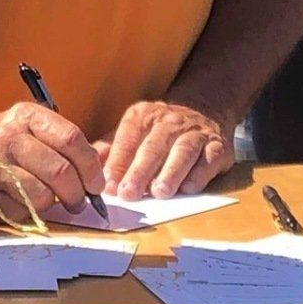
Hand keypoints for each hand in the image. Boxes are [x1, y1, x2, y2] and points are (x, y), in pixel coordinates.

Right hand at [0, 102, 104, 219]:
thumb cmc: (10, 141)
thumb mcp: (35, 128)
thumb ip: (67, 145)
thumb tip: (99, 172)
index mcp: (27, 116)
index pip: (71, 140)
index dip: (90, 166)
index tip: (96, 184)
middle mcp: (9, 136)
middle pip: (60, 171)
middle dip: (78, 193)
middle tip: (80, 201)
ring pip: (43, 194)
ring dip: (55, 204)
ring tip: (55, 202)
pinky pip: (23, 210)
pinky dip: (32, 212)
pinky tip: (27, 201)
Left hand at [98, 100, 232, 201]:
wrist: (204, 110)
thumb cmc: (160, 130)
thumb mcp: (132, 131)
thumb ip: (110, 149)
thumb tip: (85, 168)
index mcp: (143, 116)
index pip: (127, 138)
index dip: (117, 162)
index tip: (108, 185)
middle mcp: (169, 121)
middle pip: (153, 146)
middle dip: (139, 171)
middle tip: (128, 193)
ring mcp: (195, 132)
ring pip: (182, 152)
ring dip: (170, 173)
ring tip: (159, 192)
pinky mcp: (217, 146)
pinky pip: (208, 159)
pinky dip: (198, 174)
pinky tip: (188, 188)